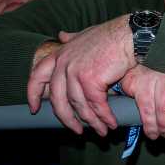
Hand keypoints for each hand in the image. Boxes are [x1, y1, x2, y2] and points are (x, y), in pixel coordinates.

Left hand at [26, 18, 135, 135]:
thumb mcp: (85, 34)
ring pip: (79, 105)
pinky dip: (104, 116)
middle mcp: (64, 64)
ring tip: (101, 130)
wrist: (131, 35)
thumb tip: (61, 35)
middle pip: (58, 99)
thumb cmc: (112, 34)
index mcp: (60, 54)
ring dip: (91, 121)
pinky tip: (111, 122)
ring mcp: (75, 73)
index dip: (33, 94)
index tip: (34, 109)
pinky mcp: (91, 80)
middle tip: (76, 130)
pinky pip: (96, 105)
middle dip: (67, 118)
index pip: (37, 77)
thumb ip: (72, 38)